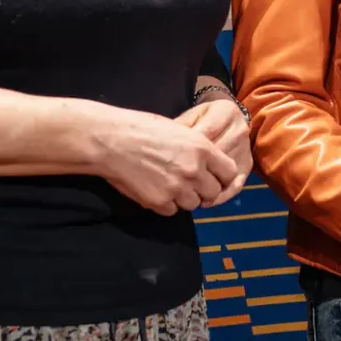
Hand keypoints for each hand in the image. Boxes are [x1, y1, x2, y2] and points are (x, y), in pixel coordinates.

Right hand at [91, 106, 239, 215]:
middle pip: (213, 193)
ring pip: (193, 204)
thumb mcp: (180, 131)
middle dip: (203, 190)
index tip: (212, 177)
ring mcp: (177, 188)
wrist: (110, 141)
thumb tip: (209, 166)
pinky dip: (165, 204)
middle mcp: (194, 170)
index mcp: (202, 148)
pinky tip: (153, 189)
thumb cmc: (141, 129)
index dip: (221, 176)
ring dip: (184, 198)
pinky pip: (172, 211)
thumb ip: (199, 150)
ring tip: (168, 184)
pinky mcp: (159, 202)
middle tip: (188, 183)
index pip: (230, 173)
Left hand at [178, 98, 251, 205]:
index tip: (168, 161)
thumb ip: (179, 129)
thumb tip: (162, 147)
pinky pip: (236, 185)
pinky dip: (220, 197)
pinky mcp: (247, 165)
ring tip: (185, 194)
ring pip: (225, 173)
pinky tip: (205, 202)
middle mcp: (239, 129)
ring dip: (205, 185)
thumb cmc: (201, 119)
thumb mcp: (190, 116)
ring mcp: (245, 148)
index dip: (186, 150)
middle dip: (194, 169)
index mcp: (225, 111)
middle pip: (216, 155)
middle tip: (174, 181)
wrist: (224, 118)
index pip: (205, 134)